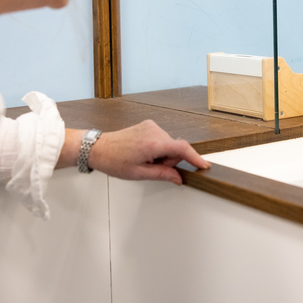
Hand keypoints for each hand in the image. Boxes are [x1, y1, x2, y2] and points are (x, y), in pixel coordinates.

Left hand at [87, 120, 209, 183]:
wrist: (98, 147)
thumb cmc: (114, 161)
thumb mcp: (139, 173)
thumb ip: (162, 174)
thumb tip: (178, 177)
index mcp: (152, 144)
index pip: (182, 148)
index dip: (195, 158)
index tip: (203, 165)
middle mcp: (154, 131)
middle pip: (175, 148)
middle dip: (168, 160)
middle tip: (150, 167)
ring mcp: (151, 126)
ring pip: (169, 144)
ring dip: (162, 154)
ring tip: (143, 159)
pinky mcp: (148, 124)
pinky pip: (162, 138)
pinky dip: (157, 147)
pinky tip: (143, 151)